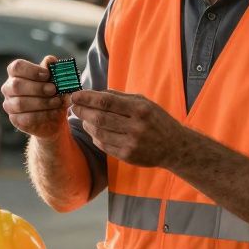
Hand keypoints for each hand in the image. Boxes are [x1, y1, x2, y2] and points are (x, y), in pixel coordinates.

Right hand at [1, 55, 67, 138]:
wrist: (54, 115)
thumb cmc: (51, 92)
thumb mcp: (54, 79)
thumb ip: (52, 69)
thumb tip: (50, 60)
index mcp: (16, 74)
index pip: (16, 67)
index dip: (31, 70)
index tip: (47, 74)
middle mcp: (8, 88)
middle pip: (16, 85)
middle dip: (37, 88)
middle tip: (53, 89)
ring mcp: (10, 105)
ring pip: (20, 103)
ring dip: (42, 102)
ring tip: (57, 102)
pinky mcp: (15, 120)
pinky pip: (26, 118)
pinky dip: (43, 115)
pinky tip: (55, 112)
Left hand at [70, 89, 187, 167]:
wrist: (174, 146)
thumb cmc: (156, 120)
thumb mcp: (144, 102)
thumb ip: (120, 97)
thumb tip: (95, 92)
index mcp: (140, 109)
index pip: (107, 101)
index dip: (87, 98)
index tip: (75, 95)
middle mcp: (136, 126)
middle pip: (100, 117)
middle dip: (82, 111)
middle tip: (74, 106)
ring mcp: (132, 143)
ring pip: (99, 133)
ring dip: (87, 124)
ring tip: (83, 118)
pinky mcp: (128, 156)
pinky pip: (104, 145)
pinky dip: (95, 137)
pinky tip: (93, 131)